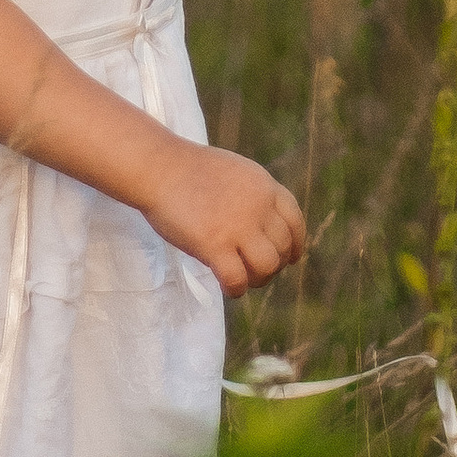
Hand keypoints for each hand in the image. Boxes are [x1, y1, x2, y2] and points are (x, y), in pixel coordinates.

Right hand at [142, 139, 308, 291]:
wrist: (160, 167)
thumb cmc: (190, 169)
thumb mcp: (235, 171)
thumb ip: (253, 195)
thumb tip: (263, 224)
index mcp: (264, 185)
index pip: (294, 220)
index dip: (295, 244)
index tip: (291, 258)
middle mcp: (258, 206)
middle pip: (282, 248)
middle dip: (273, 265)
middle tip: (255, 271)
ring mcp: (238, 226)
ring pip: (267, 267)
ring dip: (258, 279)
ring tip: (243, 279)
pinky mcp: (215, 246)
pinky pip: (238, 280)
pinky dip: (236, 289)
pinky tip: (227, 287)